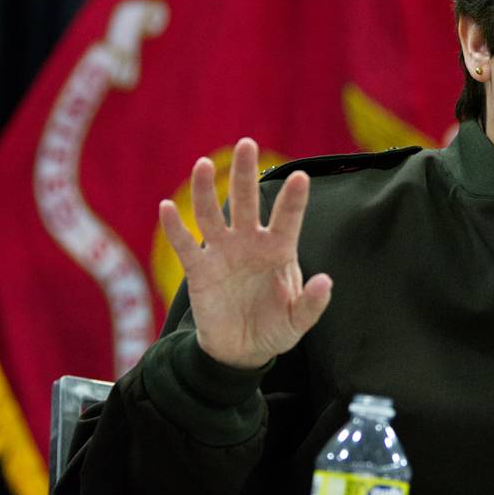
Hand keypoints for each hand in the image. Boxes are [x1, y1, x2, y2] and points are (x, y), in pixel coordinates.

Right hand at [159, 138, 331, 368]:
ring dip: (206, 190)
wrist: (241, 350)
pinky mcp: (198, 269)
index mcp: (279, 250)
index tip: (300, 176)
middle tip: (247, 144)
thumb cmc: (275, 328)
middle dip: (245, 174)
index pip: (287, 218)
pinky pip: (185, 244)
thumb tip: (326, 281)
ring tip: (202, 165)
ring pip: (212, 215)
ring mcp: (222, 253)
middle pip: (246, 202)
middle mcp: (250, 243)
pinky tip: (168, 208)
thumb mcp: (298, 322)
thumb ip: (312, 304)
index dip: (293, 199)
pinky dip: (175, 228)